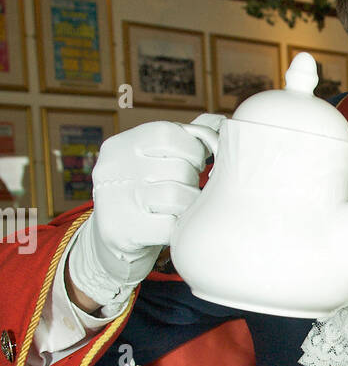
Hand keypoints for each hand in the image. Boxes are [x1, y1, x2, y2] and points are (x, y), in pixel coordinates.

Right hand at [68, 115, 223, 305]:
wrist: (111, 244)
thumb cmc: (143, 197)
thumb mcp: (154, 163)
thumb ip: (184, 140)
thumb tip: (219, 121)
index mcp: (119, 146)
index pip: (167, 133)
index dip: (192, 148)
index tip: (195, 162)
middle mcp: (112, 169)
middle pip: (179, 167)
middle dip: (192, 181)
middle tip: (183, 191)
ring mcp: (114, 200)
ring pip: (178, 196)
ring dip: (188, 206)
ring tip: (179, 210)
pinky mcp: (121, 231)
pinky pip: (171, 226)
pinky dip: (179, 229)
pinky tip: (171, 228)